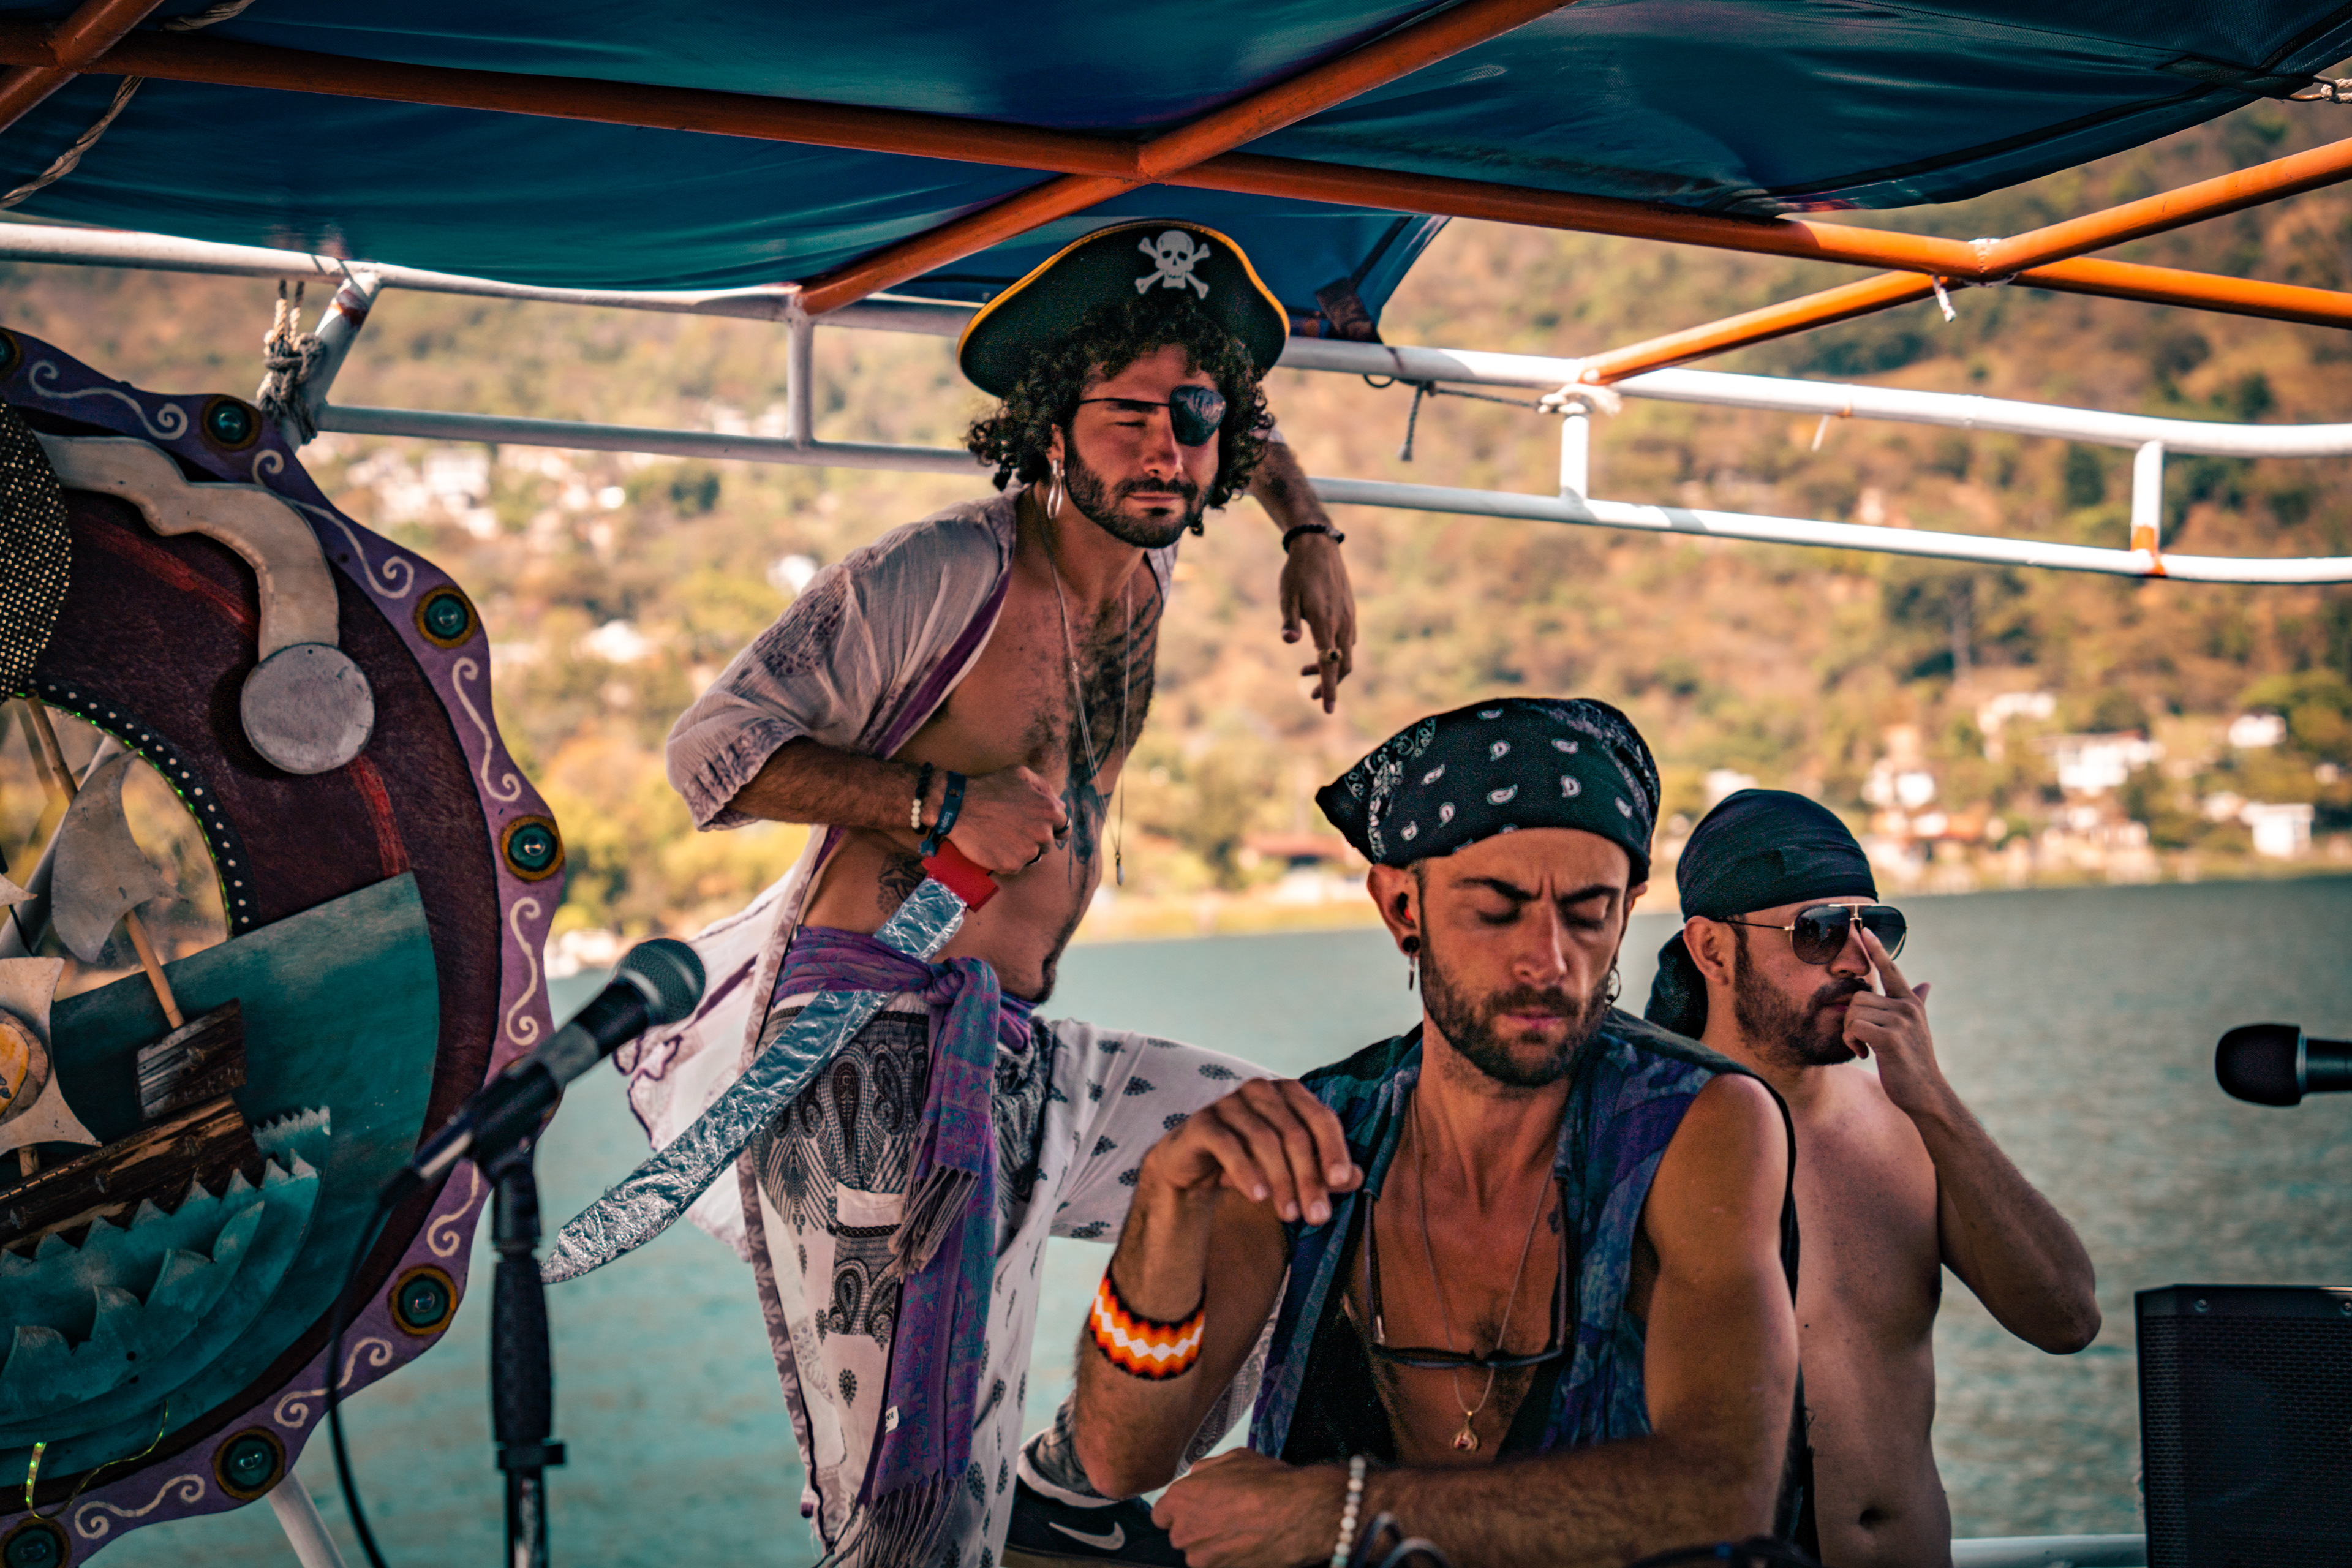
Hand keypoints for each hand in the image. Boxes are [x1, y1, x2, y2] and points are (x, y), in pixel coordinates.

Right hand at [947, 765, 1067, 873]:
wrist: (960, 807)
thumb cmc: (990, 787)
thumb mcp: (1021, 775)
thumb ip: (1045, 789)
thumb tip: (1061, 805)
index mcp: (1049, 811)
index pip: (1063, 827)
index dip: (1051, 827)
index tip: (1038, 826)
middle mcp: (1043, 833)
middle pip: (1047, 844)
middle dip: (1035, 837)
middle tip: (1013, 828)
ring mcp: (1028, 851)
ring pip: (1033, 856)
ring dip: (1022, 849)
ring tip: (1003, 837)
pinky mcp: (1012, 865)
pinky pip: (1016, 865)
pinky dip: (1007, 858)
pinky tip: (994, 845)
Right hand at [1140, 1077, 1360, 1225]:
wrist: (1195, 1165)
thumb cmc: (1253, 1162)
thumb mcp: (1292, 1168)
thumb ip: (1324, 1171)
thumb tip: (1358, 1178)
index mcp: (1290, 1093)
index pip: (1321, 1118)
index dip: (1334, 1149)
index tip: (1341, 1182)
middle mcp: (1262, 1090)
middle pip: (1295, 1134)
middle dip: (1309, 1178)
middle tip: (1317, 1216)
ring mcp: (1230, 1103)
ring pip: (1265, 1140)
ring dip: (1281, 1181)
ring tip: (1289, 1215)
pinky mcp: (1203, 1122)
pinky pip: (1228, 1145)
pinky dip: (1246, 1172)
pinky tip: (1258, 1197)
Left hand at [1155, 1450, 1339, 1567]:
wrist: (1299, 1514)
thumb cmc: (1269, 1484)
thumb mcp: (1233, 1459)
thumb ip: (1205, 1471)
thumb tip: (1197, 1477)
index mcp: (1180, 1499)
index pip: (1162, 1514)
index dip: (1181, 1511)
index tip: (1195, 1509)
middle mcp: (1184, 1532)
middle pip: (1181, 1535)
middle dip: (1198, 1528)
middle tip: (1225, 1518)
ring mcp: (1201, 1559)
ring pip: (1200, 1554)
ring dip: (1214, 1546)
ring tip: (1241, 1532)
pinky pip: (1219, 1565)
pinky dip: (1230, 1559)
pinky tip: (1248, 1544)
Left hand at [1281, 533, 1355, 713]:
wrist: (1318, 546)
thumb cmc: (1297, 572)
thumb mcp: (1286, 596)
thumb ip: (1288, 621)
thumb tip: (1289, 642)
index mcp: (1326, 622)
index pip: (1330, 664)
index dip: (1329, 689)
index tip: (1328, 710)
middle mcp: (1342, 623)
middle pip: (1343, 666)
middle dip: (1329, 684)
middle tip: (1308, 694)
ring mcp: (1349, 617)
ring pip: (1346, 654)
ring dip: (1330, 667)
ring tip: (1304, 670)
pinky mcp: (1350, 611)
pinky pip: (1348, 640)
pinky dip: (1336, 652)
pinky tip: (1320, 648)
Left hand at [1844, 927, 1943, 1115]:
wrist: (1925, 1094)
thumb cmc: (1914, 1062)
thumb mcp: (1916, 1029)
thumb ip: (1917, 1003)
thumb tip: (1926, 983)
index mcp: (1911, 1003)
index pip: (1891, 970)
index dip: (1877, 950)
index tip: (1863, 929)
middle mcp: (1908, 1007)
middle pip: (1858, 997)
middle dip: (1851, 1020)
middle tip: (1862, 1041)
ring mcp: (1901, 1022)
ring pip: (1853, 1012)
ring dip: (1851, 1033)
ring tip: (1865, 1049)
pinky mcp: (1891, 1038)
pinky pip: (1855, 1028)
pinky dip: (1851, 1042)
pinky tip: (1863, 1054)